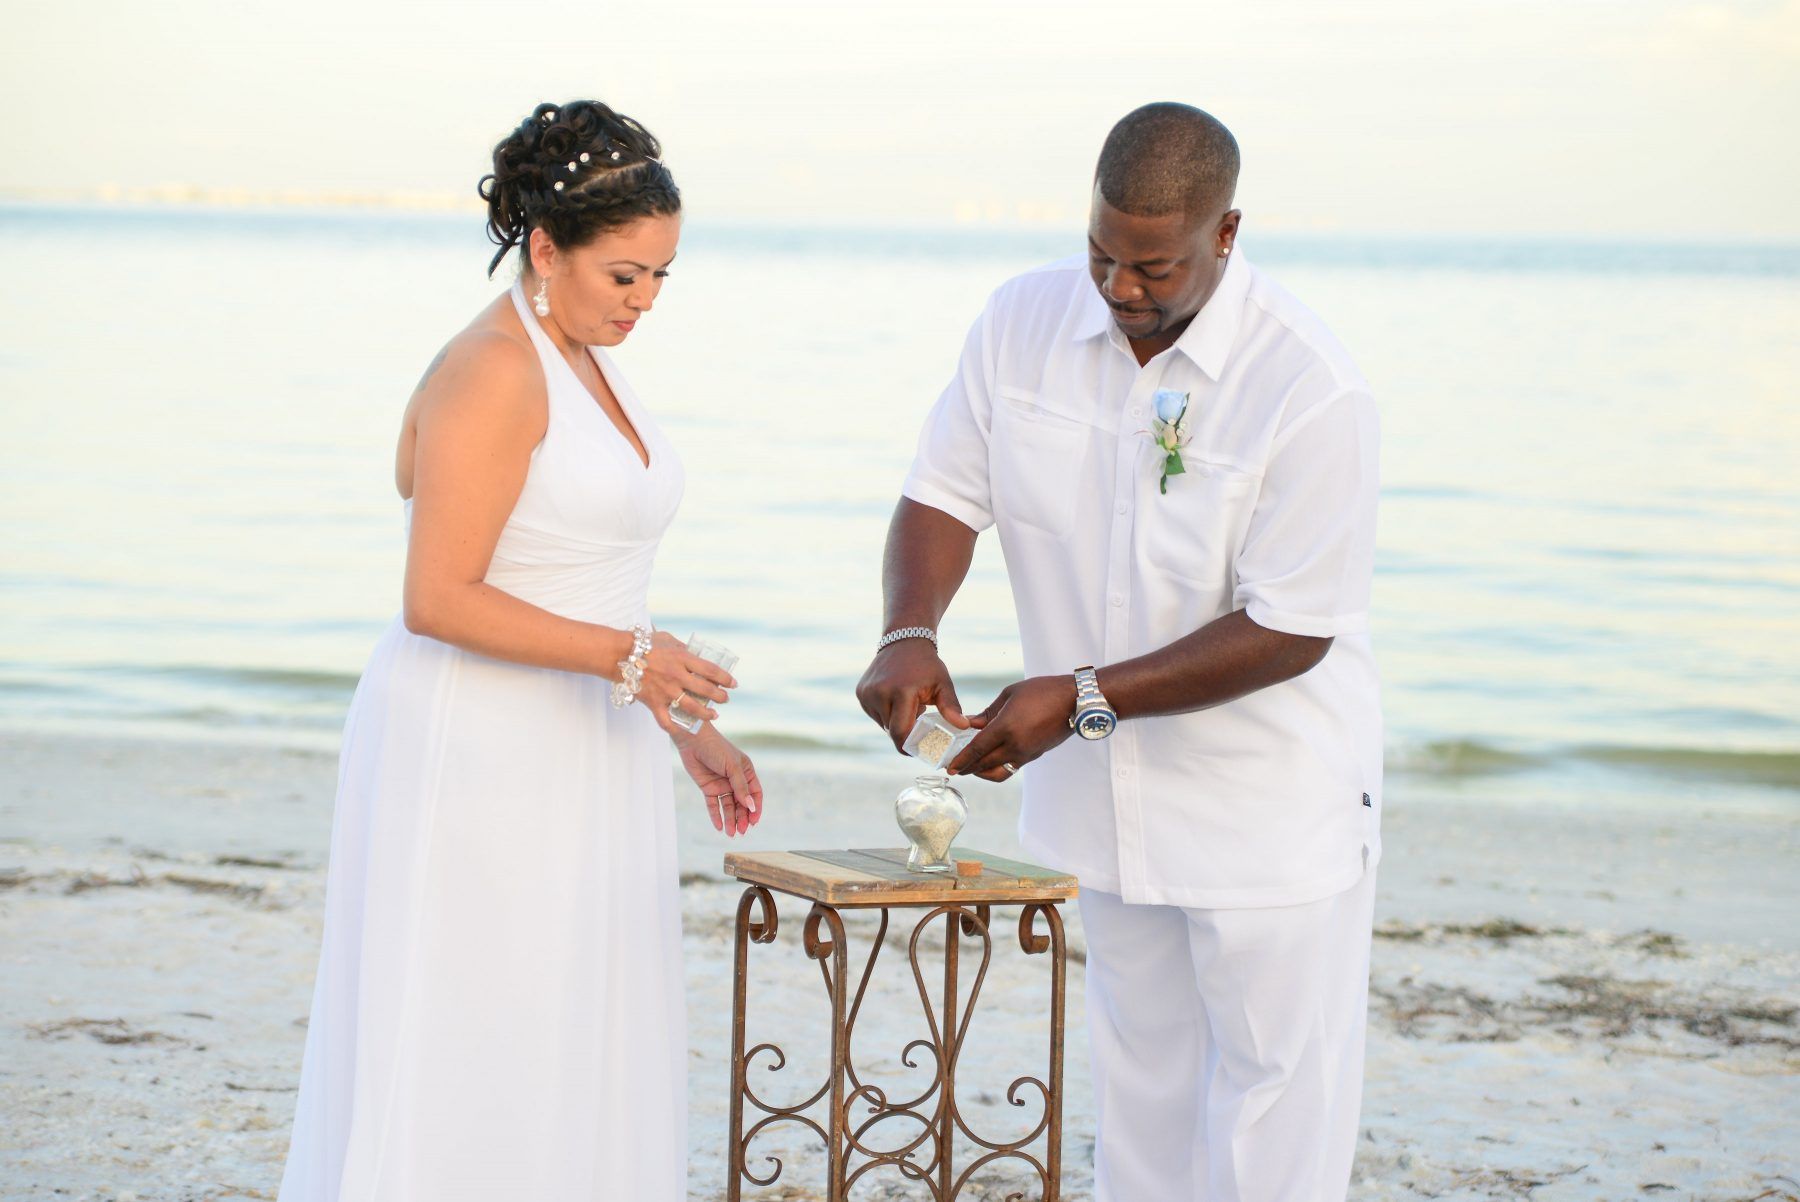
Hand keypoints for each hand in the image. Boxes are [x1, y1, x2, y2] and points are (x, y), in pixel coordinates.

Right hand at [637, 630, 735, 735]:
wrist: (619, 655)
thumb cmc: (643, 643)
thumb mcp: (668, 639)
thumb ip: (682, 648)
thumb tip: (694, 653)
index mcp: (682, 658)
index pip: (711, 670)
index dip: (725, 678)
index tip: (733, 684)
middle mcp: (677, 676)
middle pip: (705, 690)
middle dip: (720, 697)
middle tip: (726, 699)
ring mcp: (665, 691)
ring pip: (691, 707)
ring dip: (706, 713)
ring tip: (714, 716)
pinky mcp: (653, 702)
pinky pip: (665, 720)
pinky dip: (674, 727)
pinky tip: (682, 728)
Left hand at [678, 727, 762, 836]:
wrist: (693, 740)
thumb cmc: (716, 748)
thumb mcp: (732, 767)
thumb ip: (741, 787)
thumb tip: (751, 806)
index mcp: (746, 772)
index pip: (755, 794)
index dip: (756, 808)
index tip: (754, 822)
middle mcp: (735, 780)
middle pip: (742, 803)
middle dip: (742, 817)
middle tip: (741, 831)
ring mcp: (722, 784)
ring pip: (729, 806)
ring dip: (731, 819)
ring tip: (731, 833)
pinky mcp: (708, 788)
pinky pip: (714, 805)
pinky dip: (716, 815)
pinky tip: (719, 826)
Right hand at [855, 637, 966, 752]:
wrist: (903, 640)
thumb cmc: (927, 665)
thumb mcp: (943, 683)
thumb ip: (951, 707)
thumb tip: (964, 727)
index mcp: (901, 691)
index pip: (900, 732)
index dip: (908, 746)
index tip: (918, 750)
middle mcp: (880, 692)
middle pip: (892, 730)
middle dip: (905, 732)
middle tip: (919, 724)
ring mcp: (867, 693)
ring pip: (883, 723)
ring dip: (895, 722)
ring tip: (908, 706)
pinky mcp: (861, 692)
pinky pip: (875, 714)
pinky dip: (886, 713)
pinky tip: (896, 700)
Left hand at [948, 674, 1076, 781]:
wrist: (1075, 701)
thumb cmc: (1043, 691)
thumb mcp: (1011, 694)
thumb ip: (989, 712)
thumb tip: (971, 724)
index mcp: (1006, 727)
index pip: (977, 749)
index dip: (961, 760)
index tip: (949, 767)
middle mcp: (1015, 745)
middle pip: (984, 764)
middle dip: (967, 769)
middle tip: (954, 769)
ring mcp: (1026, 753)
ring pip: (998, 772)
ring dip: (982, 773)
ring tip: (971, 768)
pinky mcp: (1035, 755)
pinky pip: (1011, 768)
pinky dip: (997, 768)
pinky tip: (991, 760)